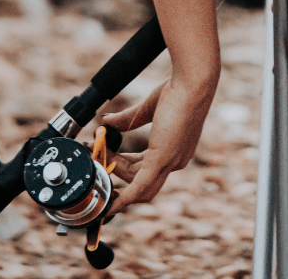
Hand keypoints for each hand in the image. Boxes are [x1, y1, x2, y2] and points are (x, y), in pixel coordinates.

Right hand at [102, 70, 217, 214]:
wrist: (192, 81)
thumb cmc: (179, 89)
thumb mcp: (149, 108)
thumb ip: (128, 119)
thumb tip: (107, 121)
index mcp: (175, 149)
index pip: (144, 166)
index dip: (120, 162)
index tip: (102, 151)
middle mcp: (176, 160)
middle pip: (139, 179)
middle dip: (114, 169)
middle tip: (95, 154)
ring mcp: (171, 162)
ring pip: (137, 186)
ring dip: (114, 177)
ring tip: (96, 159)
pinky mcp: (163, 160)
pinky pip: (140, 188)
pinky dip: (124, 199)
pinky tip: (109, 205)